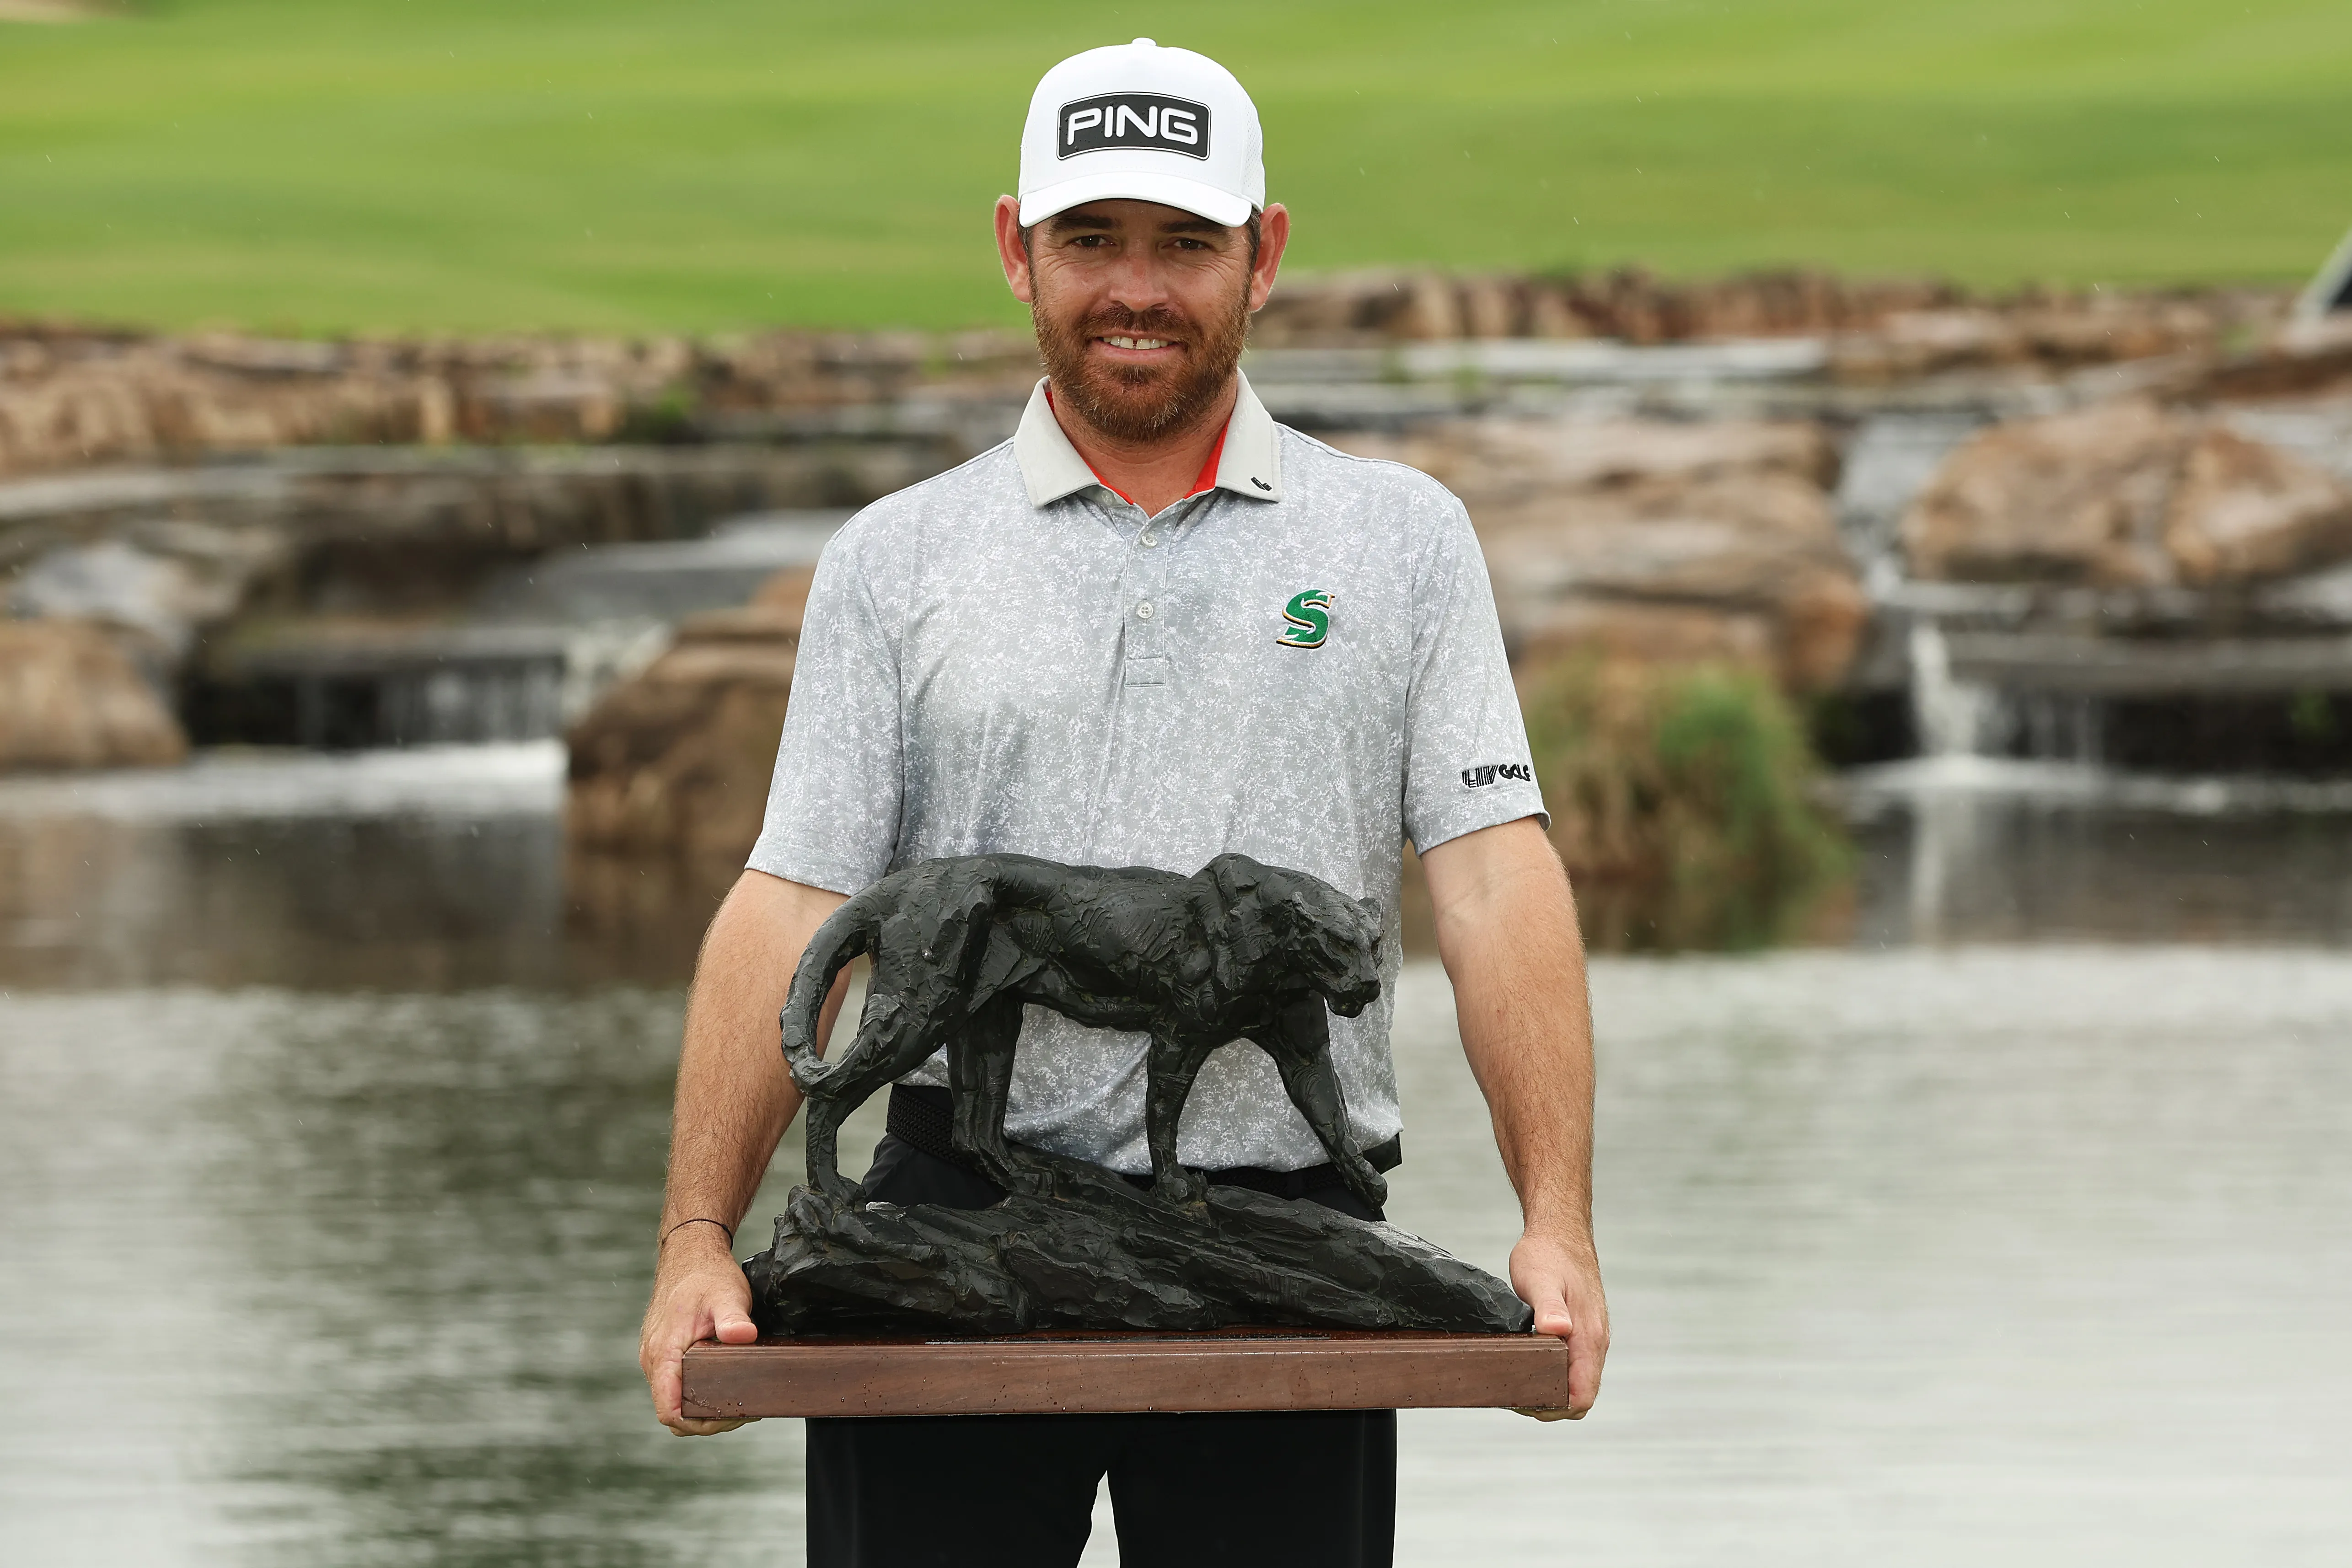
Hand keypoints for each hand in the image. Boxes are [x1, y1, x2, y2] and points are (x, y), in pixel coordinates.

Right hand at [639, 1227, 761, 1435]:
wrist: (690, 1253)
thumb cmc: (707, 1275)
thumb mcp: (726, 1295)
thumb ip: (733, 1318)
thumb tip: (743, 1336)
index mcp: (663, 1354)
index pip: (669, 1411)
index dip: (699, 1424)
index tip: (732, 1415)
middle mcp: (653, 1360)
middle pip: (674, 1411)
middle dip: (708, 1419)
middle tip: (744, 1410)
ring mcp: (655, 1356)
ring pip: (675, 1399)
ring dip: (703, 1406)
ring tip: (738, 1399)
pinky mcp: (663, 1351)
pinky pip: (676, 1384)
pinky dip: (698, 1391)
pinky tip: (725, 1385)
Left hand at [1508, 1229, 1607, 1420]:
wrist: (1560, 1232)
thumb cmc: (1548, 1254)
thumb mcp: (1540, 1279)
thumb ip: (1549, 1308)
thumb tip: (1557, 1331)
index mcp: (1588, 1337)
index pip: (1582, 1396)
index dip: (1556, 1408)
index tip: (1525, 1403)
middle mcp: (1594, 1342)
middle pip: (1580, 1396)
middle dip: (1550, 1406)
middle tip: (1514, 1396)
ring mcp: (1589, 1338)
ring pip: (1576, 1382)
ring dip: (1551, 1392)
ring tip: (1516, 1384)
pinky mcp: (1581, 1332)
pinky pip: (1572, 1366)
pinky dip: (1553, 1376)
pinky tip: (1528, 1367)